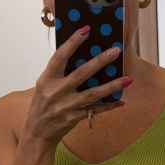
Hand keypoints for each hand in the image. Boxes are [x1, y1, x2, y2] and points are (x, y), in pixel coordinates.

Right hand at [23, 26, 131, 145]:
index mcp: (46, 79)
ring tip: (128, 79)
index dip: (72, 42)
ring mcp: (66, 106)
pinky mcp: (74, 118)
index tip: (86, 30)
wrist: (37, 134)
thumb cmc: (42, 105)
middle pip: (81, 74)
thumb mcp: (44, 86)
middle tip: (116, 51)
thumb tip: (82, 57)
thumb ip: (59, 73)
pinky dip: (109, 106)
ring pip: (92, 94)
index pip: (59, 57)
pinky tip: (121, 101)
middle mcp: (56, 92)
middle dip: (100, 61)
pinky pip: (95, 110)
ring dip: (112, 86)